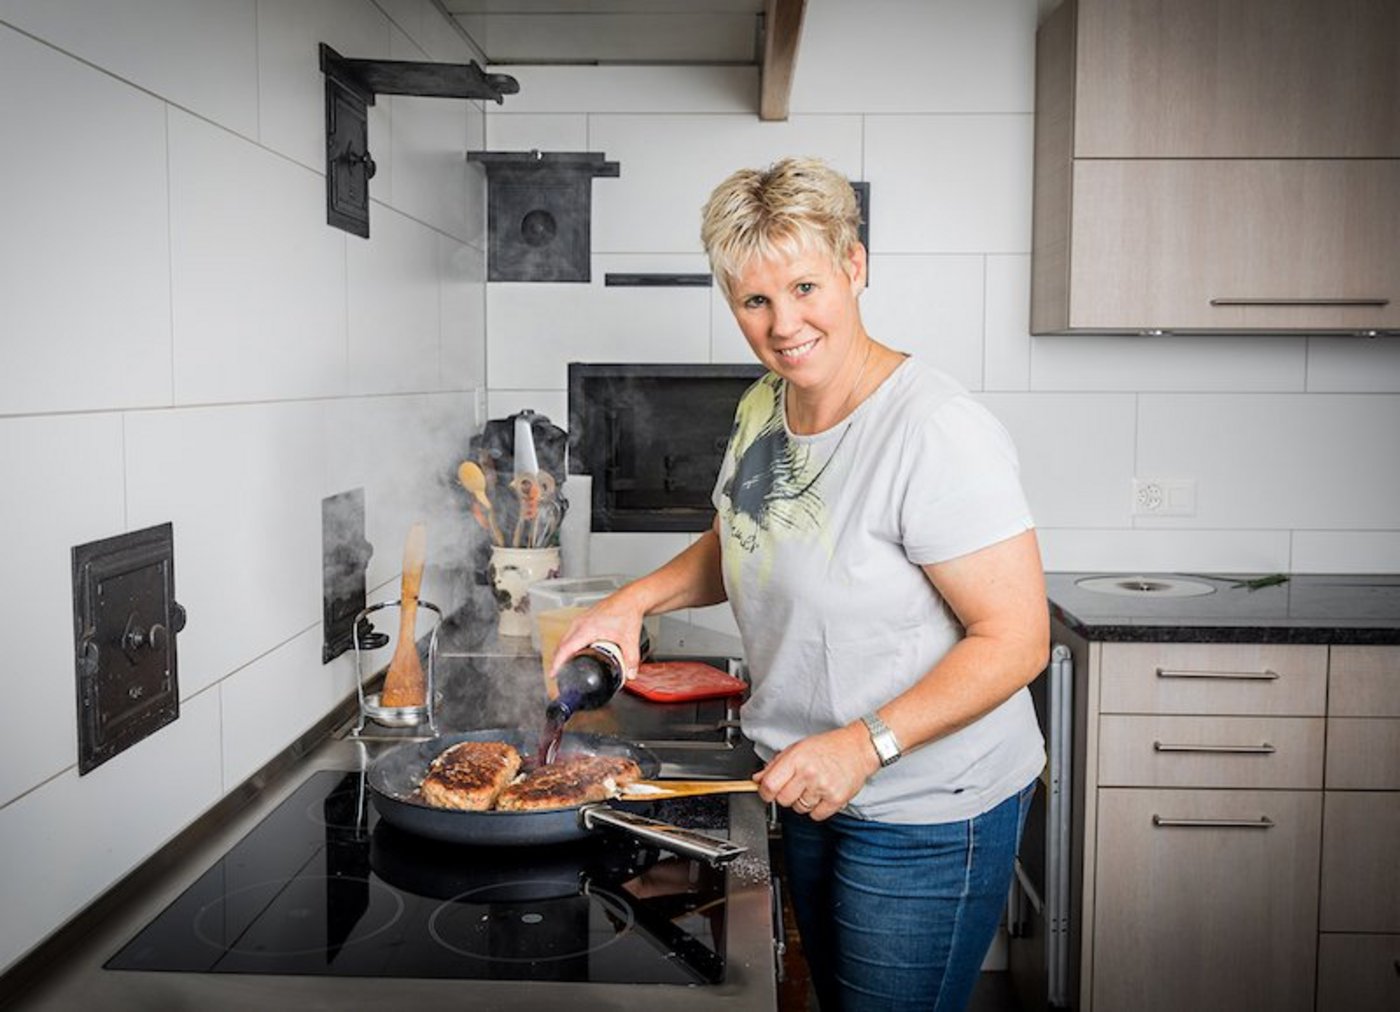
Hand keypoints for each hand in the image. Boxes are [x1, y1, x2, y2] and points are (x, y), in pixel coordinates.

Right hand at [546, 590, 645, 680]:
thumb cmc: (627, 612)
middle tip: (559, 674)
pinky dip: (568, 643)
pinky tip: (573, 649)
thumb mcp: (630, 639)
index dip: (557, 662)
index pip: (566, 648)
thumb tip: (630, 674)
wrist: (631, 597)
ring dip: (562, 651)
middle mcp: (580, 623)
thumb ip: (631, 659)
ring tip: (564, 664)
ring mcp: (581, 619)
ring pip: (565, 638)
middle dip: (557, 660)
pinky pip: (570, 632)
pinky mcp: (584, 618)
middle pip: (561, 645)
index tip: (553, 673)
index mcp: (587, 628)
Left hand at [752, 724, 878, 820]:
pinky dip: (816, 809)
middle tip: (795, 786)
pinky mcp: (836, 799)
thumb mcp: (797, 748)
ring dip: (802, 802)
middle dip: (785, 795)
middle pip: (782, 800)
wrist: (858, 748)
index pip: (769, 785)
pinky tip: (821, 795)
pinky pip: (815, 815)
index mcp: (796, 758)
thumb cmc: (828, 746)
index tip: (768, 791)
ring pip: (799, 809)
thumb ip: (775, 764)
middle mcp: (808, 773)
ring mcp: (823, 787)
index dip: (765, 791)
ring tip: (812, 787)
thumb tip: (757, 779)